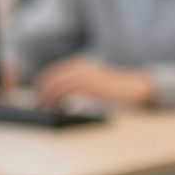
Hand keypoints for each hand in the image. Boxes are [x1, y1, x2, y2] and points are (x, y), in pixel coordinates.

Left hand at [33, 56, 154, 109]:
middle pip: (52, 77)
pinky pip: (65, 89)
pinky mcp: (89, 84)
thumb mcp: (94, 85)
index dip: (43, 85)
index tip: (39, 97)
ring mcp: (85, 74)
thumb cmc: (116, 92)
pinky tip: (56, 109)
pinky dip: (56, 99)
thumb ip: (78, 86)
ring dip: (48, 97)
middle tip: (39, 105)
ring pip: (56, 83)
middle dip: (42, 91)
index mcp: (82, 65)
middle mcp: (82, 66)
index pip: (55, 72)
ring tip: (46, 109)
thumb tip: (57, 98)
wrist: (136, 89)